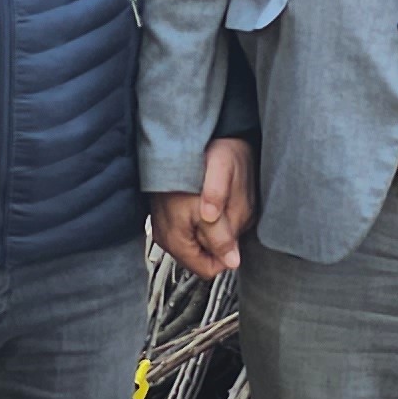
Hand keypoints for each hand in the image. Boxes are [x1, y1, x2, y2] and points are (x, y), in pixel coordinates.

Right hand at [149, 138, 255, 277]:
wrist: (195, 130)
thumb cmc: (211, 158)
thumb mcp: (223, 200)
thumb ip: (223, 235)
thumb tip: (230, 261)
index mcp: (175, 236)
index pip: (207, 268)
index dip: (226, 254)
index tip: (233, 230)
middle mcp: (166, 233)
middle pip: (204, 255)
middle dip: (221, 238)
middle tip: (226, 210)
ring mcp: (164, 222)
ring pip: (201, 239)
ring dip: (216, 226)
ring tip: (219, 200)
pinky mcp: (168, 212)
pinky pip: (195, 225)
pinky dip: (208, 215)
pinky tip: (210, 196)